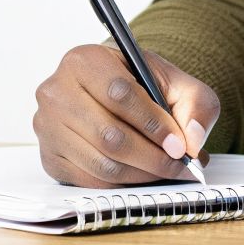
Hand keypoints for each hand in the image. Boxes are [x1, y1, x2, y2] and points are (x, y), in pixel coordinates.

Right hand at [33, 44, 220, 186]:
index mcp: (84, 60)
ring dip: (142, 174)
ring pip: (102, 163)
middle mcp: (56, 91)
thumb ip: (196, 103)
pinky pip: (91, 181)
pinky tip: (142, 174)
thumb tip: (193, 139)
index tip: (179, 144)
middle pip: (109, 135)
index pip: (119, 94)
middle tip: (180, 165)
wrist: (113, 95)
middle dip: (152, 157)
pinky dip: (124, 184)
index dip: (153, 123)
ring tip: (167, 171)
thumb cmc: (142, 86)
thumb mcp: (175, 82)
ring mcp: (47, 126)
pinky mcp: (49, 157)